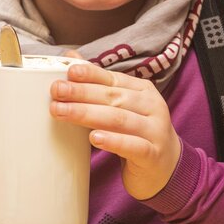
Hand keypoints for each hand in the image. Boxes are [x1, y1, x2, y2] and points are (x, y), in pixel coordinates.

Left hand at [50, 63, 181, 199]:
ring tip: (62, 112)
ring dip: (88, 114)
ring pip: (119, 119)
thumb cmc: (136, 131)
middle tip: (56, 91)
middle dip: (81, 93)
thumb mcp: (121, 105)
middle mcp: (152, 106)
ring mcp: (155, 130)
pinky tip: (94, 138)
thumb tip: (70, 57)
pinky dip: (113, 141)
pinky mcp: (153, 154)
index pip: (113, 79)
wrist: (167, 166)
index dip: (90, 74)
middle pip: (113, 97)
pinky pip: (133, 146)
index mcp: (142, 90)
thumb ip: (98, 83)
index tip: (68, 73)